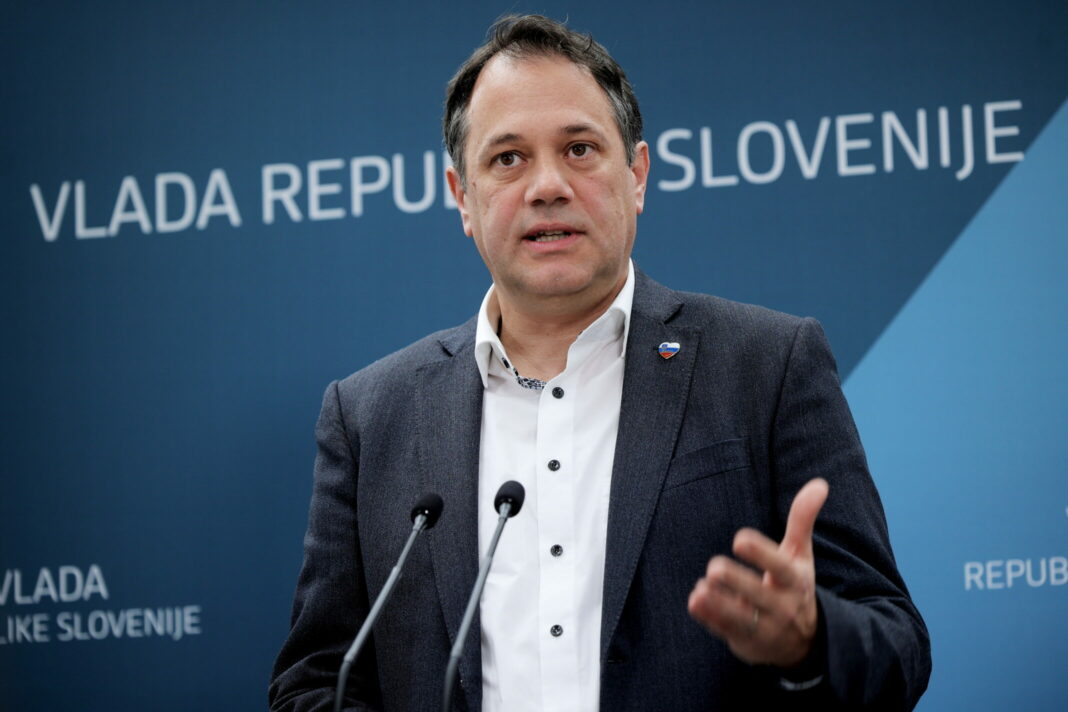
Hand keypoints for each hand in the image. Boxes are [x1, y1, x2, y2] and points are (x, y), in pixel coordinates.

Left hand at [687, 478, 828, 667]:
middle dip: (736, 582)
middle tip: (714, 567)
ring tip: (701, 588)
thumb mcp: (801, 555)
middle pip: (758, 595)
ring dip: (719, 605)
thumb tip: (820, 484)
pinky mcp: (745, 642)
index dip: (761, 554)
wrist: (805, 642)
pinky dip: (709, 618)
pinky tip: (695, 600)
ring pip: (740, 619)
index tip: (740, 538)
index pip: (780, 568)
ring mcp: (764, 628)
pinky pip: (725, 632)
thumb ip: (802, 520)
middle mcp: (782, 607)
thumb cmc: (795, 586)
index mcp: (794, 582)